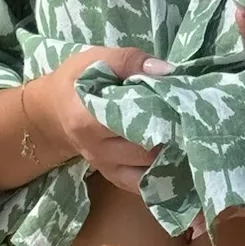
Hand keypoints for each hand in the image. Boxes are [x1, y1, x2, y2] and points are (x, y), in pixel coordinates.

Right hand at [32, 46, 172, 191]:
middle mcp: (97, 151)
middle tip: (189, 119)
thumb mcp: (94, 60)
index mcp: (87, 120)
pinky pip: (143, 185)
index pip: (130, 122)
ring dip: (171, 156)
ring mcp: (106, 168)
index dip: (158, 113)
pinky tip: (176, 158)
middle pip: (145, 150)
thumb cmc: (76, 82)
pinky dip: (162, 174)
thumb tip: (166, 71)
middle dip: (170, 136)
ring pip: (148, 170)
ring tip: (186, 137)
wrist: (55, 114)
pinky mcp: (115, 179)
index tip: (179, 101)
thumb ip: (128, 61)